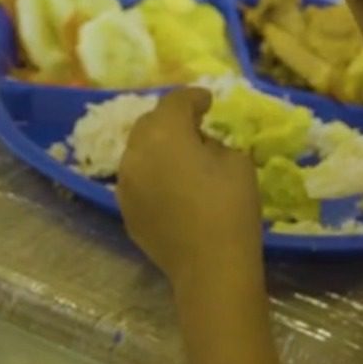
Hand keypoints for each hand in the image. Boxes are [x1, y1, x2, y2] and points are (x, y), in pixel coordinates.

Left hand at [117, 88, 262, 284]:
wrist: (210, 265)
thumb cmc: (231, 206)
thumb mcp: (236, 161)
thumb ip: (213, 142)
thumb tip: (200, 144)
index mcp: (164, 133)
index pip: (175, 101)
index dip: (194, 97)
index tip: (209, 102)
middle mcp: (135, 152)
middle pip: (150, 123)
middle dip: (171, 120)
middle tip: (194, 126)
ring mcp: (126, 183)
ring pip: (139, 152)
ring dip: (158, 147)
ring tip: (181, 157)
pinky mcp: (125, 210)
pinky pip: (138, 180)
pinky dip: (152, 174)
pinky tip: (171, 187)